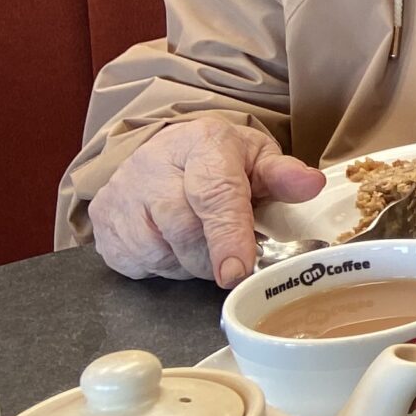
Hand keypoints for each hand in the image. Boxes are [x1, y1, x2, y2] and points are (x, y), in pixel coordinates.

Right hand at [87, 120, 325, 286]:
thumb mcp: (257, 157)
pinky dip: (165, 265)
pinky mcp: (103, 223)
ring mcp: (121, 195)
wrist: (166, 151)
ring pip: (162, 254)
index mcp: (202, 144)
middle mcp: (153, 166)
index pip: (214, 194)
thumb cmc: (219, 160)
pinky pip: (139, 264)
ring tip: (203, 239)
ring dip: (191, 262)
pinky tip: (174, 244)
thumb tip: (312, 184)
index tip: (236, 271)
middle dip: (216, 255)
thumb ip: (283, 175)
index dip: (227, 236)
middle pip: (185, 231)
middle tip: (234, 254)